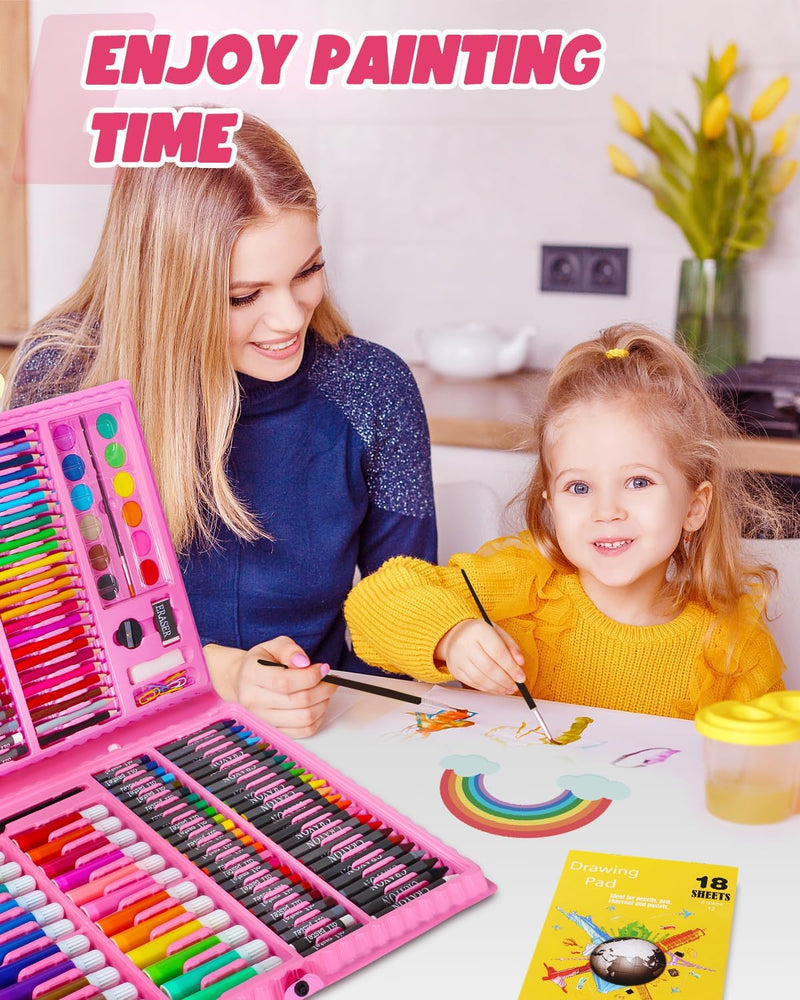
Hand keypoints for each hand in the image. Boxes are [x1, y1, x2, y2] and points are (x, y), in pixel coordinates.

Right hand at [205, 636, 334, 737]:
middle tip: (330, 680)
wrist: (244, 680)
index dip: (310, 676)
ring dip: (322, 704)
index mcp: (251, 675)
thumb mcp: (274, 645)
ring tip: (325, 691)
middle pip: (298, 701)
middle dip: (323, 689)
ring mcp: (262, 718)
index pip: (285, 682)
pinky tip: (318, 704)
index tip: (323, 668)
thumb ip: (290, 650)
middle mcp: (253, 700)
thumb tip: (304, 662)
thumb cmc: (261, 662)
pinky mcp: (273, 730)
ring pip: (303, 718)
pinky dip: (317, 718)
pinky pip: (303, 731)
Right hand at [435, 620, 526, 694]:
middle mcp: (465, 643)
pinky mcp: (454, 669)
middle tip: (515, 685)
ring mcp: (457, 658)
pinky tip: (496, 688)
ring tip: (508, 689)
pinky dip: (486, 688)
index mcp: (478, 630)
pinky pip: (472, 683)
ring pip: (480, 678)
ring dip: (497, 687)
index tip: (521, 677)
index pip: (498, 652)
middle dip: (505, 680)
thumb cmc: (480, 633)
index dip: (511, 667)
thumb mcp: (498, 632)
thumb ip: (511, 646)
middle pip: (489, 668)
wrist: (456, 634)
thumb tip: (520, 663)